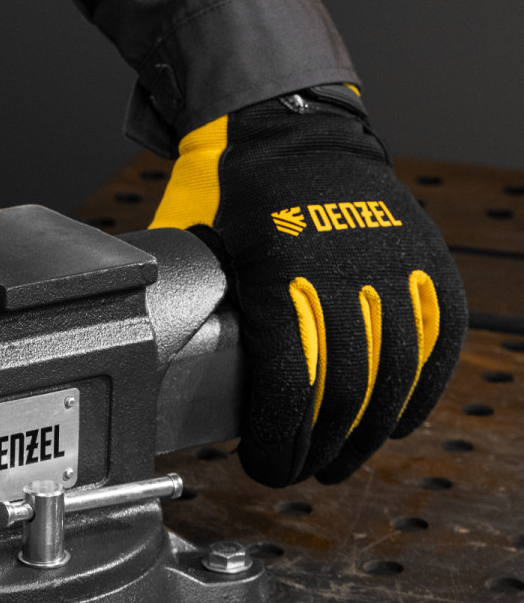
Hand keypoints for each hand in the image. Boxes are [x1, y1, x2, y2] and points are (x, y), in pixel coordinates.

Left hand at [150, 87, 465, 486]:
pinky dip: (417, 393)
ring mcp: (393, 269)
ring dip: (367, 436)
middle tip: (297, 470)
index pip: (287, 386)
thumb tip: (166, 366)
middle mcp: (344, 274)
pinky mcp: (426, 266)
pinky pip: (436, 345)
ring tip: (340, 462)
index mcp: (278, 274)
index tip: (264, 466)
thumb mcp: (199, 248)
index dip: (278, 441)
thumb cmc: (234, 195)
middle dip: (317, 450)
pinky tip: (395, 423)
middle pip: (342, 395)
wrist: (293, 132)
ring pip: (392, 379)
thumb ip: (197, 306)